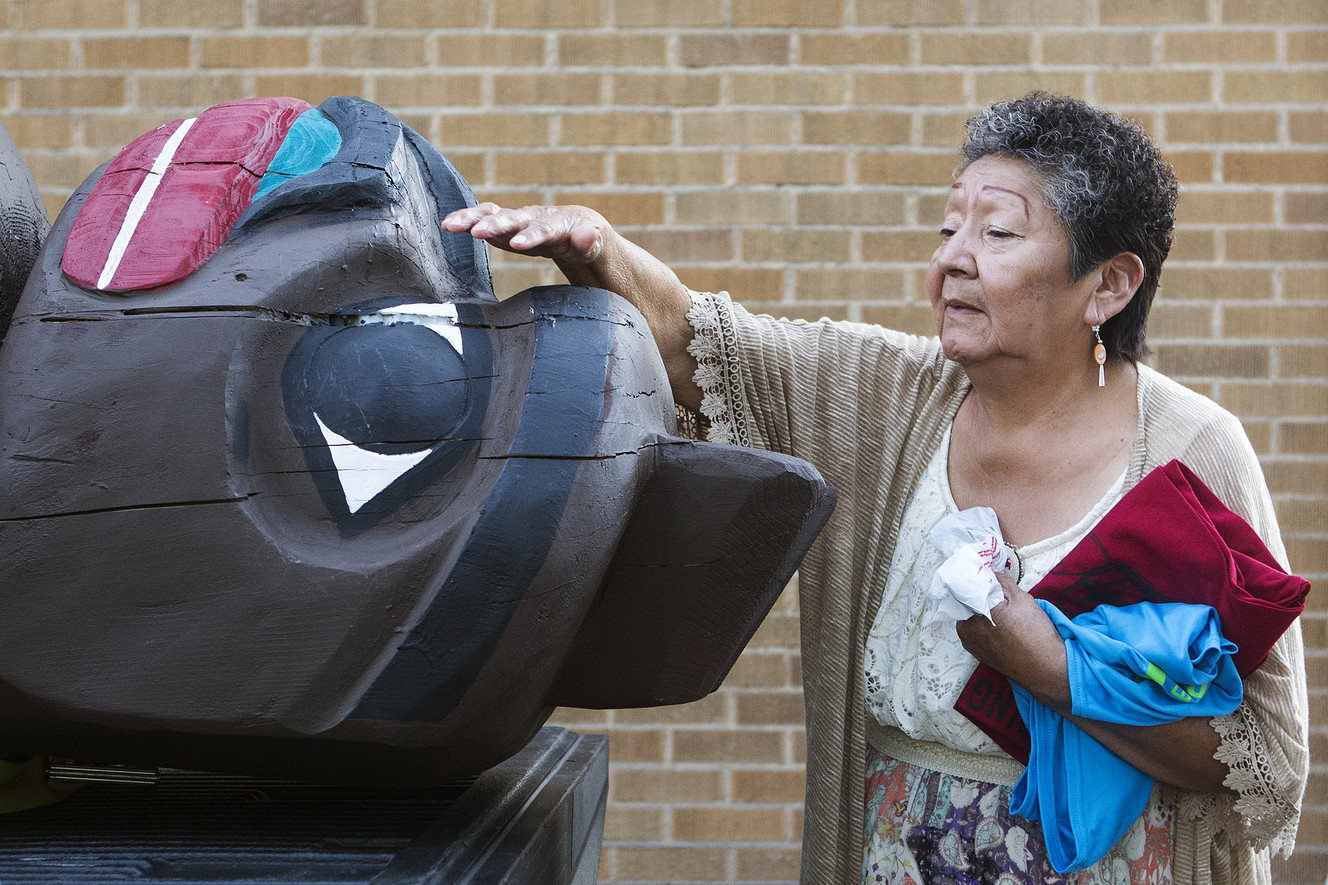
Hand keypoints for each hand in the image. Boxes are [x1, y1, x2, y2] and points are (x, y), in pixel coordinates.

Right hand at [443, 203, 608, 266]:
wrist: (576, 228)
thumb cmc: (585, 241)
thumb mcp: (593, 245)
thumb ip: (589, 242)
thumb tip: (587, 234)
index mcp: (558, 224)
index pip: (545, 229)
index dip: (532, 236)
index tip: (518, 244)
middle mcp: (534, 217)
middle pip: (514, 218)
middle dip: (496, 224)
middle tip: (478, 232)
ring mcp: (518, 220)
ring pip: (494, 214)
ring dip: (474, 219)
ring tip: (451, 225)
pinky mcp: (505, 225)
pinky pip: (485, 219)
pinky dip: (468, 220)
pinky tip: (449, 224)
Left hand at [955, 572, 1070, 711]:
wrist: (1046, 669)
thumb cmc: (1034, 634)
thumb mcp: (1020, 599)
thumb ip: (1002, 582)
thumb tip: (991, 571)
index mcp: (971, 613)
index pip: (965, 589)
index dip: (975, 580)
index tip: (986, 574)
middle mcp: (965, 630)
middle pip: (968, 604)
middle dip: (980, 597)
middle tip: (1000, 594)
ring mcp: (971, 645)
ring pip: (973, 620)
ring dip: (984, 613)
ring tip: (1006, 612)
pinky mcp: (979, 655)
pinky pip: (978, 634)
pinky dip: (987, 627)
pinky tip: (1005, 627)